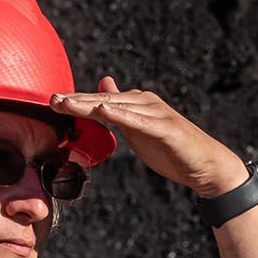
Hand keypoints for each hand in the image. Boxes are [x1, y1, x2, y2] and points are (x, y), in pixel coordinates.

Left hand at [51, 77, 245, 196]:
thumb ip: (120, 111)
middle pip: (105, 100)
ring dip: (91, 104)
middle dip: (77, 100)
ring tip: (68, 103)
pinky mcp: (165, 128)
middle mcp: (145, 103)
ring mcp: (156, 114)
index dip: (77, 101)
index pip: (101, 101)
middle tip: (52, 99)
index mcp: (137, 104)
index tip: (52, 101)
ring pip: (118, 107)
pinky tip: (104, 109)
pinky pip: (139, 120)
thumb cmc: (172, 149)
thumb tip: (102, 92)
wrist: (206, 165)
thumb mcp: (139, 128)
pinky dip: (121, 114)